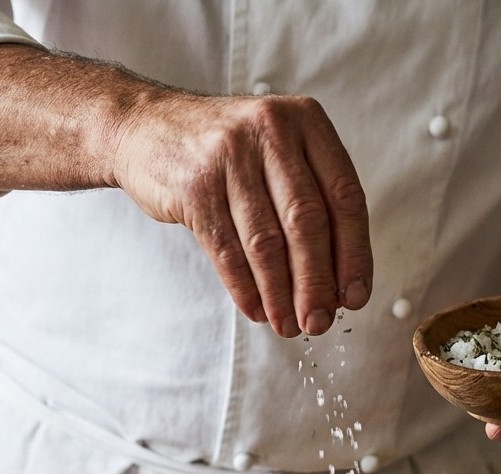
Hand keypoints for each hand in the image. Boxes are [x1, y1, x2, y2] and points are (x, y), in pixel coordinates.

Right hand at [110, 93, 372, 336]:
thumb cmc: (223, 151)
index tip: (354, 296)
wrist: (146, 127)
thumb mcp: (275, 151)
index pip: (344, 196)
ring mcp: (230, 157)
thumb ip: (309, 197)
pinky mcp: (195, 186)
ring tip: (288, 325)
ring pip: (266, 241)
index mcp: (307, 122)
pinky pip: (227, 249)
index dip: (354, 253)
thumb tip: (337, 281)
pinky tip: (256, 308)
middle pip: (307, 222)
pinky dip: (244, 287)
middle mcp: (272, 132)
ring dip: (280, 293)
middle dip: (316, 282)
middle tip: (319, 322)